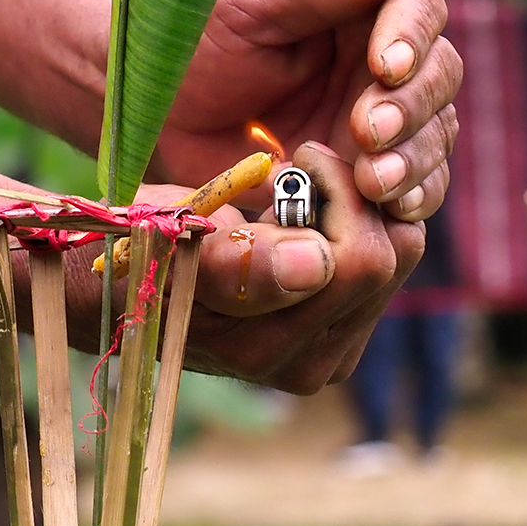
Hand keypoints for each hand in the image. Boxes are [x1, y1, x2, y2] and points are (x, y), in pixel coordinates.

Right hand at [146, 142, 424, 392]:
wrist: (129, 285)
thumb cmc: (141, 250)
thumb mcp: (168, 240)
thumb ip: (235, 260)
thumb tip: (316, 264)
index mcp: (268, 345)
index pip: (362, 261)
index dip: (337, 192)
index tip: (292, 160)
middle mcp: (308, 365)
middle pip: (392, 258)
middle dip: (351, 199)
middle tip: (296, 174)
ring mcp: (330, 355)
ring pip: (397, 256)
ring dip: (353, 212)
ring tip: (293, 203)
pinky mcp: (343, 336)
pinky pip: (388, 263)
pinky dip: (356, 227)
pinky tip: (305, 225)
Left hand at [153, 0, 460, 222]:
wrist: (159, 113)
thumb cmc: (198, 41)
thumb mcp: (248, 4)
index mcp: (363, 8)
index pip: (419, 8)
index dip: (412, 36)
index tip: (384, 66)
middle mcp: (383, 65)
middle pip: (438, 77)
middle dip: (411, 108)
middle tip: (367, 133)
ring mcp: (381, 125)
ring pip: (433, 137)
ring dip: (414, 161)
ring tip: (374, 182)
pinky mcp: (367, 178)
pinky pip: (412, 190)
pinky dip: (410, 201)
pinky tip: (391, 210)